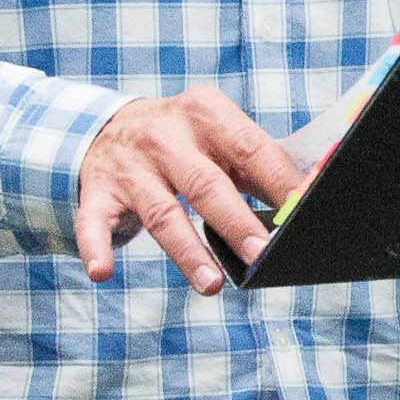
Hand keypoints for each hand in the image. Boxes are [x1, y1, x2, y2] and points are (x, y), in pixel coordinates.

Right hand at [75, 90, 303, 289]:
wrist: (107, 126)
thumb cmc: (185, 140)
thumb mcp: (219, 135)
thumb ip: (258, 164)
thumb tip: (306, 203)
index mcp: (207, 114)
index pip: (251, 149)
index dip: (278, 184)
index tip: (301, 215)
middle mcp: (165, 135)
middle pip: (206, 184)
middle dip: (234, 221)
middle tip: (260, 253)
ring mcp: (129, 165)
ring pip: (162, 213)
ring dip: (186, 251)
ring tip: (212, 285)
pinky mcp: (98, 191)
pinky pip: (94, 222)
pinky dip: (96, 247)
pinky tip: (102, 273)